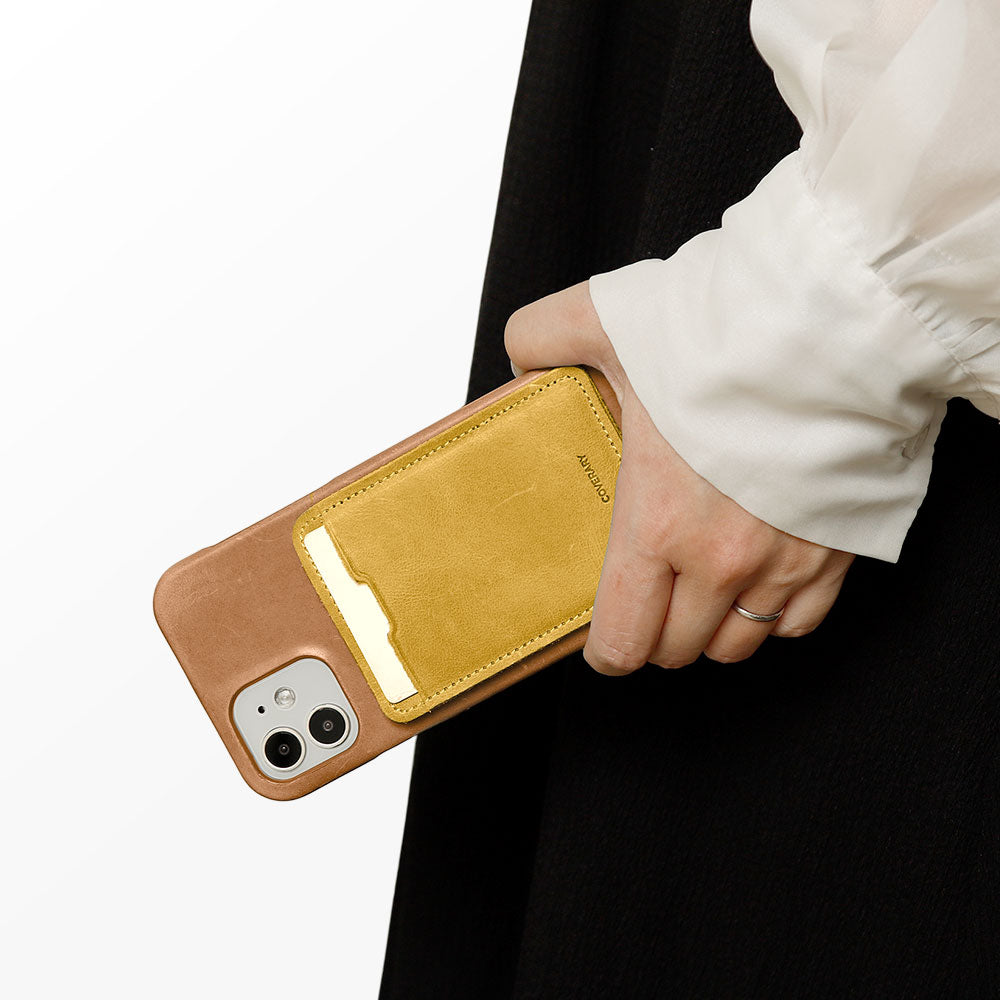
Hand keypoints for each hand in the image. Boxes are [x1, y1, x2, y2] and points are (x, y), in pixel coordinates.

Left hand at [504, 280, 855, 672]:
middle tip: (647, 600)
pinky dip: (774, 614)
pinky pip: (799, 622)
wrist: (837, 322)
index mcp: (656, 520)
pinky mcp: (836, 553)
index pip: (622, 636)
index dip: (605, 650)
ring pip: (737, 645)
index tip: (601, 637)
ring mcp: (783, 562)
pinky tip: (758, 579)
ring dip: (710, 628)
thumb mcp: (609, 320)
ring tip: (698, 591)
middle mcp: (719, 558)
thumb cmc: (727, 330)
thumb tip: (524, 357)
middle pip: (675, 648)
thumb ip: (545, 336)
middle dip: (654, 634)